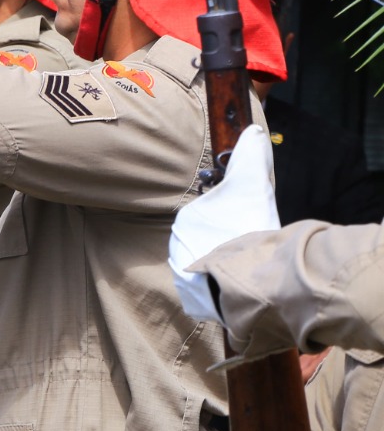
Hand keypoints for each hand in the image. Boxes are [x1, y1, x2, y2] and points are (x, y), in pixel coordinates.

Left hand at [169, 125, 279, 324]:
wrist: (246, 278)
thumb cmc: (247, 228)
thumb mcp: (252, 185)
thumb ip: (252, 156)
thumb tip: (254, 130)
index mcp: (186, 220)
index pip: (212, 217)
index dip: (234, 220)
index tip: (249, 225)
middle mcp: (176, 248)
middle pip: (209, 242)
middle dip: (228, 243)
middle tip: (250, 246)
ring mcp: (182, 276)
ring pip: (207, 266)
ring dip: (224, 267)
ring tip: (246, 268)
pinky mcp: (192, 300)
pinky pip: (208, 292)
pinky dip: (222, 290)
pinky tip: (239, 286)